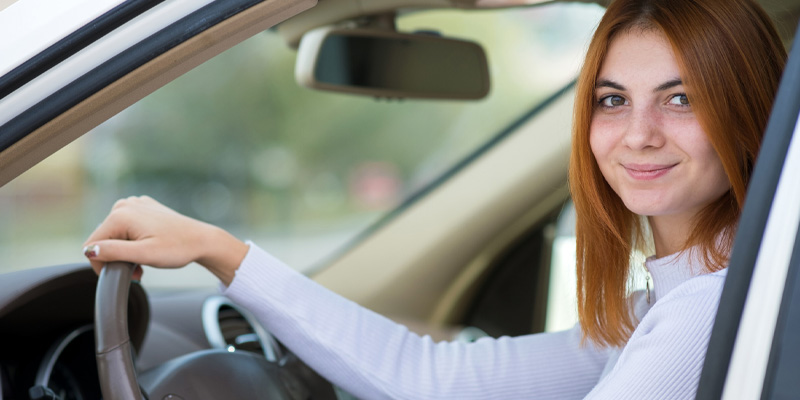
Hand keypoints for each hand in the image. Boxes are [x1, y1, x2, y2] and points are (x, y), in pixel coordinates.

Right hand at [83, 196, 248, 284]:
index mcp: (120, 215)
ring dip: (125, 252)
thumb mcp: (144, 254)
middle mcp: (124, 205)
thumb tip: (90, 251)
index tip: (125, 274)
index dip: (102, 265)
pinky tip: (148, 247)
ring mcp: (134, 204)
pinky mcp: (143, 208)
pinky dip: (133, 241)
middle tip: (139, 270)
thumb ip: (114, 252)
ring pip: (115, 235)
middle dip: (116, 258)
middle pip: (104, 239)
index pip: (91, 245)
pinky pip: (127, 228)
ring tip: (145, 261)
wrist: (202, 240)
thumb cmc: (178, 248)